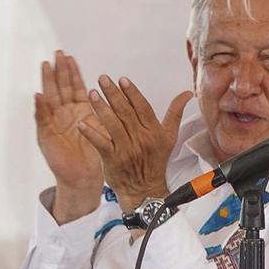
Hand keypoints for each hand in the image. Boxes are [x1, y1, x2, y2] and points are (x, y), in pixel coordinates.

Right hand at [35, 50, 102, 221]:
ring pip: (51, 98)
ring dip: (48, 82)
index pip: (75, 86)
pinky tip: (39, 96)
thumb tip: (118, 94)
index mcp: (80, 110)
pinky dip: (41, 108)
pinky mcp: (47, 134)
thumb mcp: (103, 129)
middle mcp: (65, 113)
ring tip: (46, 66)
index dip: (72, 72)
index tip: (70, 57)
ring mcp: (55, 122)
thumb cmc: (94, 153)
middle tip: (57, 54)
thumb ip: (105, 112)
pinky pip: (43, 119)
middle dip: (59, 71)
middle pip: (61, 87)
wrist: (84, 176)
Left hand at [80, 75, 193, 213]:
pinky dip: (91, 133)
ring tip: (92, 93)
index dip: (132, 93)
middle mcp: (141, 139)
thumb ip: (175, 113)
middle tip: (103, 79)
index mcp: (155, 132)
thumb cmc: (155, 162)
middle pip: (126, 112)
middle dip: (114, 94)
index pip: (143, 108)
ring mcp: (127, 150)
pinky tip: (82, 123)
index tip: (122, 79)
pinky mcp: (114, 160)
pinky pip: (101, 144)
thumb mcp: (170, 137)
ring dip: (101, 108)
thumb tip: (186, 94)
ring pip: (113, 124)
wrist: (146, 190)